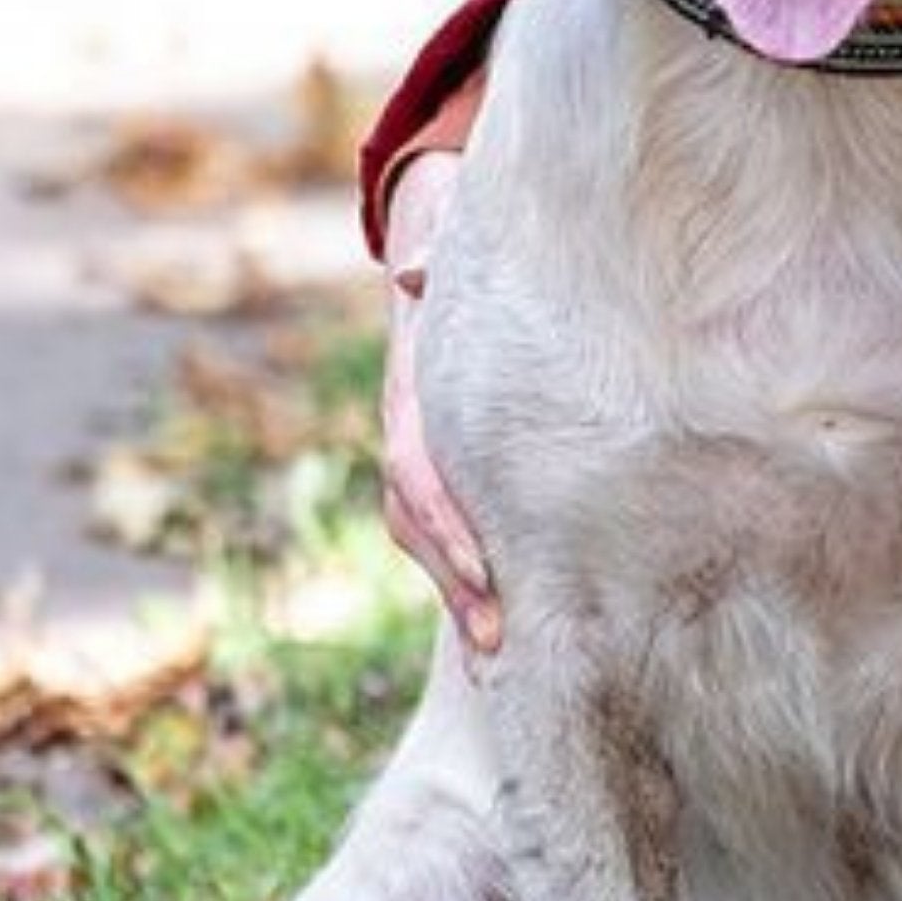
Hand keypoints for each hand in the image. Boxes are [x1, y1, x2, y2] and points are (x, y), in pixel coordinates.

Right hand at [381, 151, 501, 654]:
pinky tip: (495, 624)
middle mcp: (406, 429)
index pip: (415, 472)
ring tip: (494, 652)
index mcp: (410, 393)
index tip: (484, 573)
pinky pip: (442, 528)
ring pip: (422, 534)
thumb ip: (432, 256)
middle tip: (495, 640)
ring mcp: (419, 450)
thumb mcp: (443, 248)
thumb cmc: (451, 256)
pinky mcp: (441, 464)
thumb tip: (410, 268)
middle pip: (415, 520)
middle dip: (453, 580)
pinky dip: (463, 575)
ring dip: (456, 591)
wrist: (424, 249)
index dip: (445, 524)